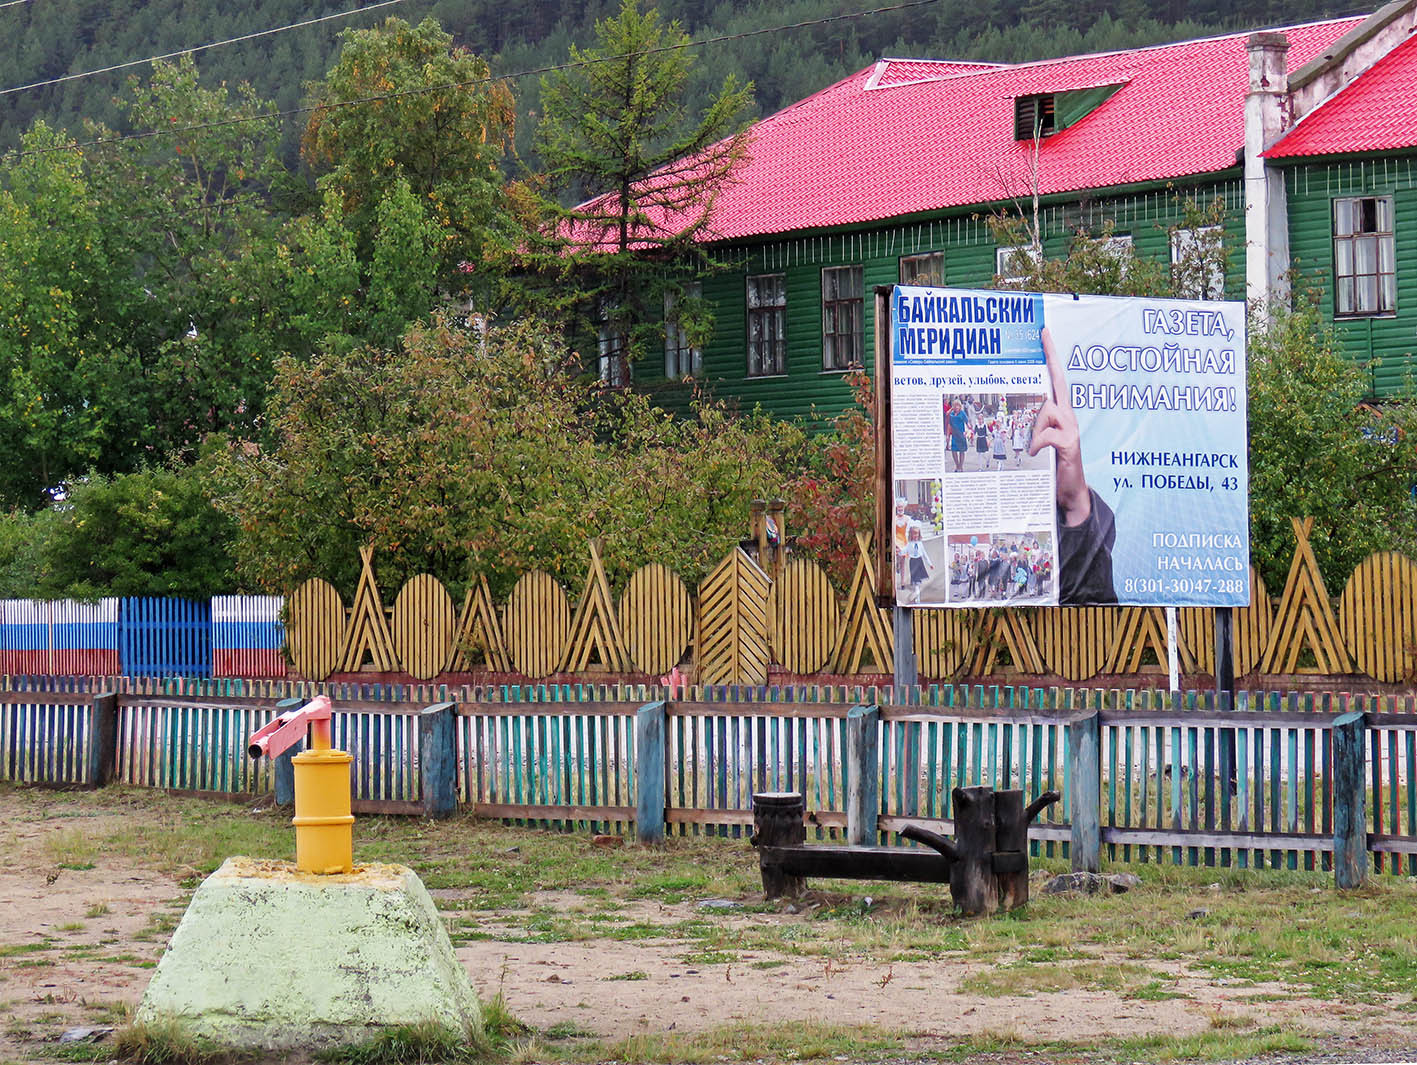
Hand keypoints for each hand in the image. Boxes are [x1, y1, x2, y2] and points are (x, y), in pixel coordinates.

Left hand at [1028, 327, 1090, 525]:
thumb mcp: (1038, 438)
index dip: (1050, 353)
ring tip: (1035, 449)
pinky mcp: (1070, 442)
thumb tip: (1015, 410)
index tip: (1043, 332)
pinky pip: (1045, 434)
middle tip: (1037, 374)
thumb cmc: (1051, 463)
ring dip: (1032, 432)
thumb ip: (1031, 421)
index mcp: (1059, 410)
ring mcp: (1071, 427)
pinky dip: (1036, 444)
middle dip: (1039, 389)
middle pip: (1048, 391)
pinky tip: (1035, 454)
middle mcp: (1068, 414)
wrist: (1069, 491)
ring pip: (1042, 412)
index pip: (1055, 375)